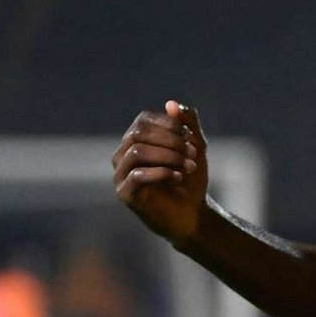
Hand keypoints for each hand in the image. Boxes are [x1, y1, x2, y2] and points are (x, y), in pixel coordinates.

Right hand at [112, 100, 208, 245]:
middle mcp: (123, 155)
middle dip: (171, 140)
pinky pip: (137, 175)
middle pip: (138, 134)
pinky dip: (162, 173)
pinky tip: (178, 178)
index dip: (169, 125)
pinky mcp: (124, 194)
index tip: (190, 138)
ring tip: (189, 167)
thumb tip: (171, 103)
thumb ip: (187, 123)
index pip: (144, 120)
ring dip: (169, 156)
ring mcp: (121, 175)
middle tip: (192, 153)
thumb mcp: (195, 146)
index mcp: (136, 141)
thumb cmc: (190, 178)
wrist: (192, 213)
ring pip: (137, 152)